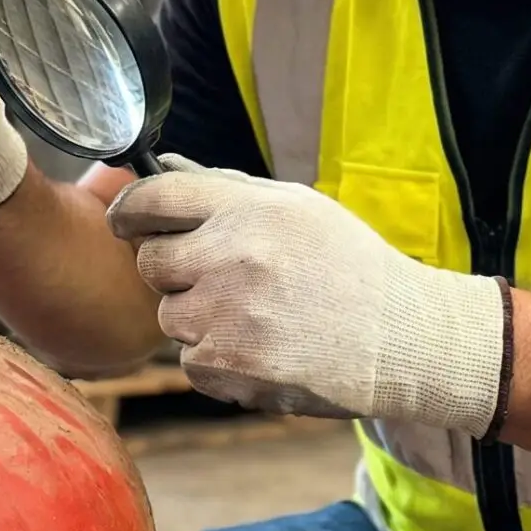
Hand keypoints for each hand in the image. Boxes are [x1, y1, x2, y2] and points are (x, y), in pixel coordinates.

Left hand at [105, 156, 505, 430]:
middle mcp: (235, 255)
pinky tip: (265, 351)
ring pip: (170, 317)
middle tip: (221, 281)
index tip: (126, 222)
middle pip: (151, 261)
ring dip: (200, 321)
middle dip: (175, 272)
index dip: (130, 210)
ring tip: (258, 319)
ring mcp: (230, 313)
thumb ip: (223, 189)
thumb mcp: (297, 208)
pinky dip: (219, 363)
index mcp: (251, 208)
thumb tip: (158, 165)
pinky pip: (192, 363)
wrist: (404, 340)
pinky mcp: (232, 365)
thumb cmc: (349, 268)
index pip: (155, 196)